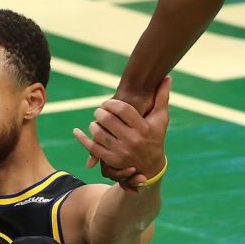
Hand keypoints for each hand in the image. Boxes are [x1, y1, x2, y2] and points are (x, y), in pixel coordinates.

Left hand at [73, 76, 170, 192]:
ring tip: (96, 121)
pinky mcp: (112, 161)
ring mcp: (121, 152)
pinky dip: (82, 139)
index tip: (108, 103)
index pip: (122, 109)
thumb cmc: (155, 137)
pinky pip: (92, 148)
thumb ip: (162, 97)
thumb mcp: (160, 118)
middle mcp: (133, 140)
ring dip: (94, 124)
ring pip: (99, 132)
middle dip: (100, 112)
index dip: (112, 103)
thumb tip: (167, 77)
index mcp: (143, 128)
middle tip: (99, 111)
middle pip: (108, 119)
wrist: (152, 166)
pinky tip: (77, 131)